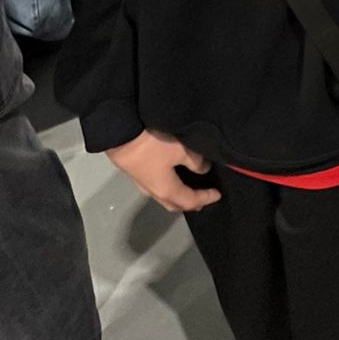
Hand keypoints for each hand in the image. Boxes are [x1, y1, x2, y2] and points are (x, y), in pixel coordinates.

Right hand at [107, 131, 221, 212]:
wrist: (120, 134)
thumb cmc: (152, 145)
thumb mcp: (180, 150)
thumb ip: (195, 162)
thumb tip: (204, 170)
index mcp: (167, 190)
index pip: (190, 201)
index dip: (206, 198)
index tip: (218, 195)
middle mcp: (153, 192)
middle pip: (175, 204)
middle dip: (190, 203)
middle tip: (202, 198)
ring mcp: (142, 184)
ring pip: (164, 197)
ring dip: (177, 196)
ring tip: (188, 188)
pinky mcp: (135, 173)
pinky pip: (156, 186)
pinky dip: (168, 186)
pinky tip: (170, 175)